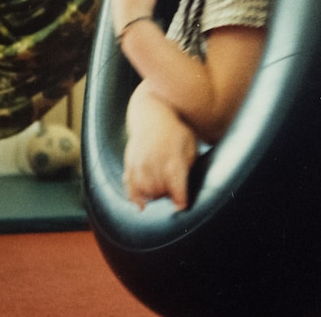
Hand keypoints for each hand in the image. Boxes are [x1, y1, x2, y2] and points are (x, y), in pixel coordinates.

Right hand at [123, 82, 197, 209]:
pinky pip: (130, 186)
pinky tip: (141, 205)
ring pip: (144, 192)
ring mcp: (140, 163)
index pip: (177, 188)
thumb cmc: (177, 131)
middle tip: (173, 193)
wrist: (153, 112)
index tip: (181, 207)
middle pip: (160, 192)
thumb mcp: (191, 145)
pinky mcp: (129, 163)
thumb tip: (185, 188)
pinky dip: (135, 197)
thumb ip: (188, 166)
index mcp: (173, 159)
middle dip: (167, 196)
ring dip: (153, 197)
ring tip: (161, 193)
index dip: (180, 200)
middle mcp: (154, 163)